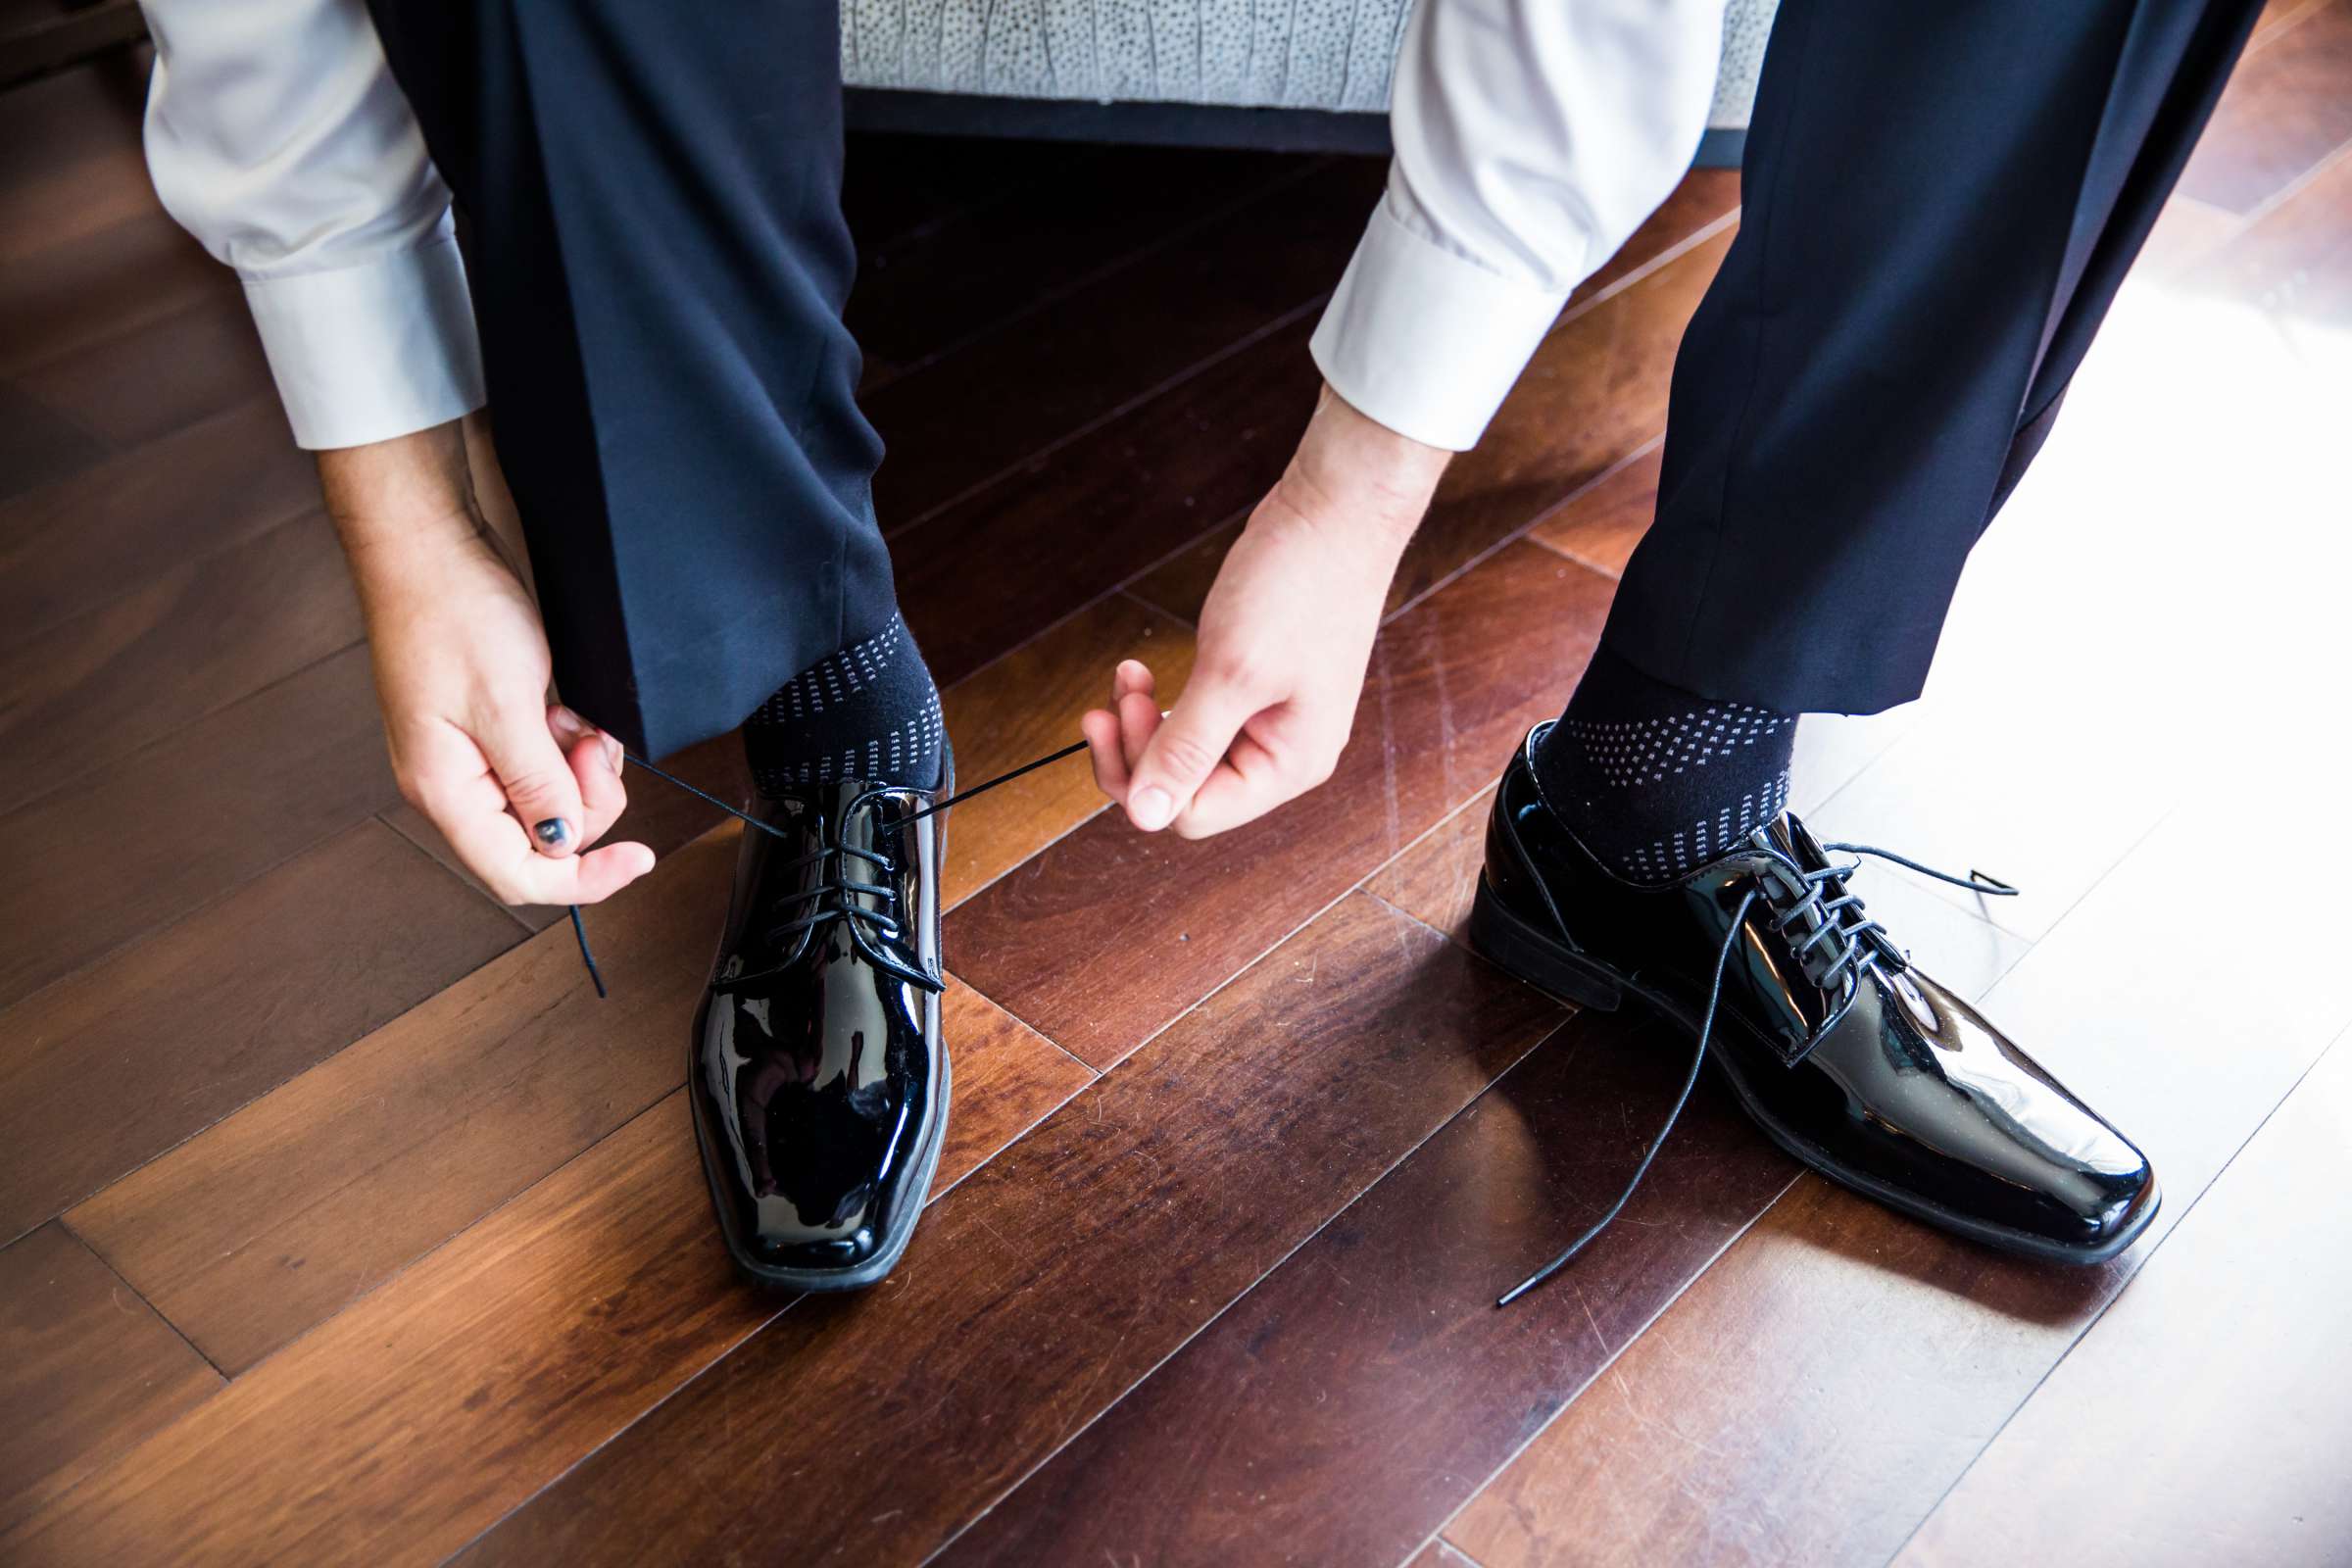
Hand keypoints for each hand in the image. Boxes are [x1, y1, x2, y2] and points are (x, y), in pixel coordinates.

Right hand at [321, 420, 654, 905]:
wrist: (434, 539)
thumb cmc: (450, 611)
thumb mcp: (507, 706)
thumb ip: (538, 784)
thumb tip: (562, 843)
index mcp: (445, 790)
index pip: (517, 874)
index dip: (582, 879)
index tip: (637, 858)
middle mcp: (459, 780)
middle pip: (544, 836)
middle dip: (588, 801)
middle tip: (595, 747)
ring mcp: (479, 750)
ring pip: (555, 795)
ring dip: (584, 766)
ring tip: (580, 719)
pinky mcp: (501, 719)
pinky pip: (553, 756)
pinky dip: (575, 739)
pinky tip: (572, 705)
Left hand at [1084, 385, 1451, 837]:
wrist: (1336, 512)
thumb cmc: (1301, 586)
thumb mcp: (1232, 673)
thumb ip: (1186, 748)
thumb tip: (1146, 815)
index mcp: (1289, 764)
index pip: (1194, 812)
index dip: (1144, 775)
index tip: (1117, 714)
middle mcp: (1283, 753)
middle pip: (1187, 789)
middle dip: (1138, 748)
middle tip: (1108, 701)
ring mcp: (1271, 720)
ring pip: (1187, 753)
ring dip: (1143, 722)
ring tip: (1126, 676)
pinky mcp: (1256, 687)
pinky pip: (1197, 718)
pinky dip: (1163, 700)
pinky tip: (1145, 673)